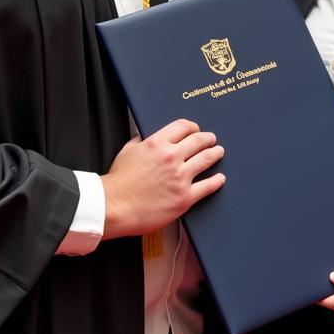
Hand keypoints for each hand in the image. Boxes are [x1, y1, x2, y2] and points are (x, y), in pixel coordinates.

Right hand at [101, 119, 224, 239]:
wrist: (114, 206)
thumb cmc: (118, 182)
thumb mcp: (127, 152)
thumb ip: (139, 141)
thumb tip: (144, 137)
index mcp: (157, 143)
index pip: (183, 127)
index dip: (192, 127)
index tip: (196, 129)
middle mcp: (172, 157)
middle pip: (198, 141)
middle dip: (208, 138)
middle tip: (212, 139)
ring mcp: (180, 178)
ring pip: (206, 160)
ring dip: (215, 154)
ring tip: (219, 152)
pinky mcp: (184, 198)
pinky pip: (207, 186)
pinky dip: (216, 181)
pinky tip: (220, 178)